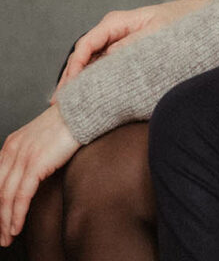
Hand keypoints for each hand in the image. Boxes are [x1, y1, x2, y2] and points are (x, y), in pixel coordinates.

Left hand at [0, 106, 78, 245]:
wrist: (80, 112)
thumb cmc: (67, 124)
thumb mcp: (39, 139)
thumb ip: (29, 155)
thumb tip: (28, 177)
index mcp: (11, 144)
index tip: (0, 217)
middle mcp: (13, 150)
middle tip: (1, 235)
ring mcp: (23, 157)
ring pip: (7, 197)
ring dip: (5, 221)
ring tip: (8, 237)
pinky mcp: (35, 164)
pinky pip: (21, 196)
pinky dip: (17, 215)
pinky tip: (17, 227)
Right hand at [52, 0, 210, 94]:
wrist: (192, 18)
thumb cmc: (176, 22)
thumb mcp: (156, 32)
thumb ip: (133, 43)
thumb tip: (108, 57)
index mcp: (116, 22)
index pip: (86, 44)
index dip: (75, 67)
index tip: (69, 87)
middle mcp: (111, 31)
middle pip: (83, 55)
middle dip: (70, 79)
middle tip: (58, 104)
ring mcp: (114, 41)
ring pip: (89, 62)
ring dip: (78, 82)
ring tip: (66, 106)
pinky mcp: (120, 51)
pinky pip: (101, 66)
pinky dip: (91, 80)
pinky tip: (85, 97)